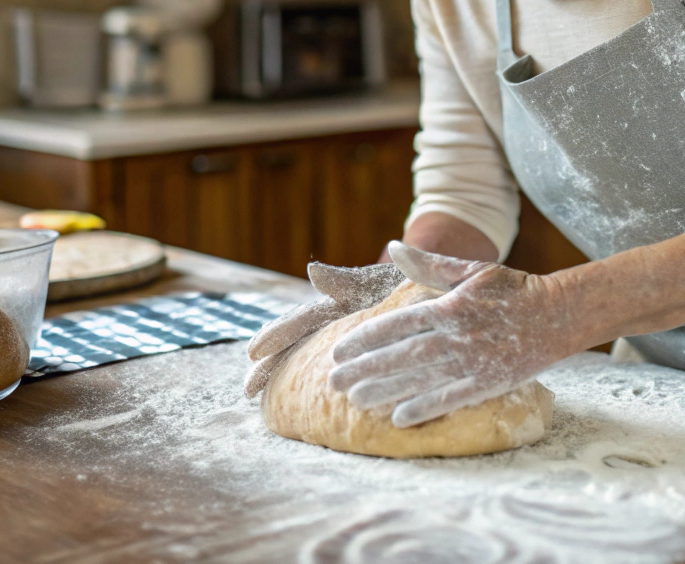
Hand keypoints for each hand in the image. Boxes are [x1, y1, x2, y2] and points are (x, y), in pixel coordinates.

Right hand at [243, 260, 402, 396]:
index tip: (251, 352)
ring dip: (290, 381)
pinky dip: (324, 392)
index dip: (277, 335)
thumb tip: (312, 272)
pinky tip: (311, 412)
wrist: (437, 280)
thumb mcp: (378, 277)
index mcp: (339, 305)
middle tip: (247, 389)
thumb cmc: (407, 276)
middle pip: (300, 343)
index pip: (301, 321)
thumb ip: (346, 279)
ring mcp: (356, 341)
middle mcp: (341, 323)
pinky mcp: (376, 357)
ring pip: (317, 361)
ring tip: (266, 403)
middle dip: (273, 364)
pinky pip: (348, 376)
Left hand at [328, 241, 573, 427]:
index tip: (340, 350)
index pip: (398, 324)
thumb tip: (393, 247)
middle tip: (333, 382)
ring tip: (355, 400)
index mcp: (450, 306)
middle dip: (365, 369)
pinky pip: (451, 399)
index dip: (366, 339)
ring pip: (421, 379)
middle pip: (402, 355)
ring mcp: (474, 362)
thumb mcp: (472, 270)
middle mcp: (458, 336)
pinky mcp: (489, 383)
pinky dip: (424, 408)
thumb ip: (430, 264)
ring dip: (385, 390)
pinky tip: (399, 417)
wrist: (559, 314)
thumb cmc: (512, 289)